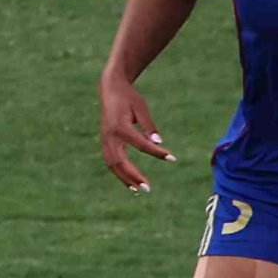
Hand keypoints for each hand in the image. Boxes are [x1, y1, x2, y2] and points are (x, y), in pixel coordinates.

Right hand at [100, 74, 172, 189]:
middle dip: (133, 175)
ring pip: (112, 164)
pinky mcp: (105, 141)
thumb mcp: (142, 108)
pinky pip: (110, 160)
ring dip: (125, 177)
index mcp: (121, 126)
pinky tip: (130, 182)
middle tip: (148, 187)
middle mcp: (110, 135)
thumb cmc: (129, 97)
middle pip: (120, 161)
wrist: (110, 88)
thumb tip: (159, 141)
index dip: (157, 152)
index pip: (141, 144)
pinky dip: (119, 172)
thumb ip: (149, 125)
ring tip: (139, 189)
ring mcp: (105, 139)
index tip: (172, 158)